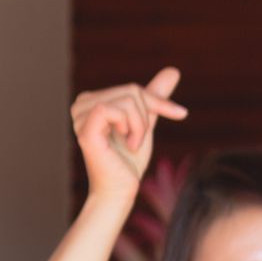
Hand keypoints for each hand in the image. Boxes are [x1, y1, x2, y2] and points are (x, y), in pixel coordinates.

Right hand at [69, 68, 185, 211]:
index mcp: (93, 100)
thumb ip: (155, 98)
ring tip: (131, 144)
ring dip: (140, 126)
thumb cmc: (129, 161)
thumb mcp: (147, 123)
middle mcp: (82, 103)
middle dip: (146, 118)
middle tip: (139, 141)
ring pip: (128, 99)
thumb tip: (173, 70)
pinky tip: (127, 144)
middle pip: (132, 91)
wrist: (121, 190)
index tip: (181, 113)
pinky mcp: (85, 127)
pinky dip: (131, 127)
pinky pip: (114, 109)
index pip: (134, 88)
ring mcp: (80, 114)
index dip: (158, 101)